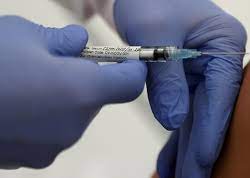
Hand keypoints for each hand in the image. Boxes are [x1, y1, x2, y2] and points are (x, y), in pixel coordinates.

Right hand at [0, 16, 146, 168]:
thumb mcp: (26, 35)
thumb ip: (63, 40)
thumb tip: (81, 44)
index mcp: (82, 92)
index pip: (130, 84)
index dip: (133, 69)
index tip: (129, 62)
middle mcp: (75, 126)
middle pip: (98, 99)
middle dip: (86, 80)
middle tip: (59, 64)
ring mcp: (54, 148)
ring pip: (75, 115)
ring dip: (65, 99)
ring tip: (30, 84)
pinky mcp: (33, 160)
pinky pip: (53, 132)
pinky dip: (46, 117)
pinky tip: (18, 105)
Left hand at [114, 0, 246, 176]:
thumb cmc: (149, 0)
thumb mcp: (154, 34)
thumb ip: (166, 79)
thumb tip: (173, 122)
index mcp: (223, 45)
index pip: (220, 94)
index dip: (210, 130)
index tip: (201, 161)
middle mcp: (216, 61)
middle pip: (210, 112)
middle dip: (199, 149)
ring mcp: (200, 72)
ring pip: (195, 117)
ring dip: (186, 148)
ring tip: (180, 176)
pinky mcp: (183, 80)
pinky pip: (181, 111)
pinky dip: (174, 135)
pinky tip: (169, 158)